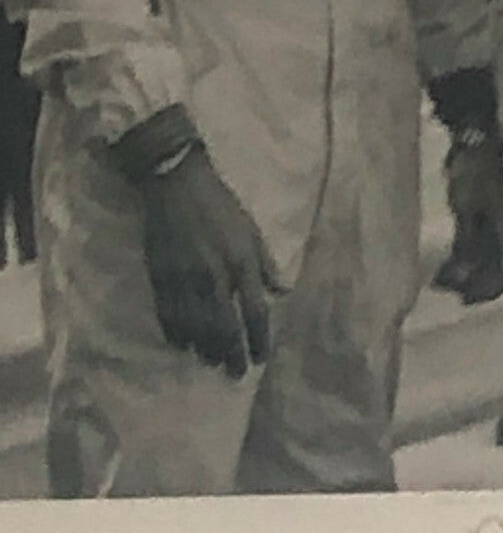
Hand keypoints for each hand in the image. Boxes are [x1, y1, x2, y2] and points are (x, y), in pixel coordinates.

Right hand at [141, 148, 283, 378]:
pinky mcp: (161, 279)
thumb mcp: (251, 229)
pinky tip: (183, 345)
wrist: (177, 187)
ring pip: (195, 328)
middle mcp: (214, 277)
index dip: (258, 339)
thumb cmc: (221, 206)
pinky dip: (176, 334)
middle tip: (235, 374)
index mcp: (241, 263)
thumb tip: (283, 290)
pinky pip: (169, 317)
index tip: (260, 359)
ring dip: (204, 349)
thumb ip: (266, 262)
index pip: (254, 312)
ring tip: (211, 361)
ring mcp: (185, 281)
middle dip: (231, 354)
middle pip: (224, 328)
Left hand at [432, 139, 502, 305]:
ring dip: (462, 277)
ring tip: (437, 281)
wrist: (473, 145)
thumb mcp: (467, 209)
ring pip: (482, 267)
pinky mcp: (479, 224)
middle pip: (495, 274)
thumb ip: (467, 244)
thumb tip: (464, 276)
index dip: (489, 291)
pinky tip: (439, 271)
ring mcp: (492, 231)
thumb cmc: (474, 173)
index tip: (464, 299)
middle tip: (446, 289)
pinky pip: (471, 254)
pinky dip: (458, 265)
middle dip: (472, 286)